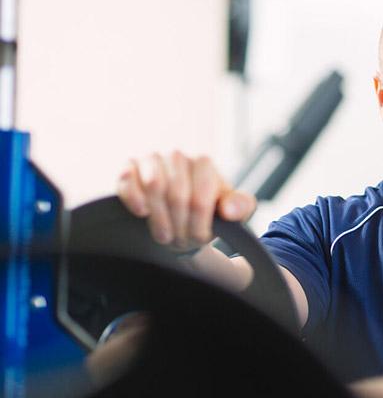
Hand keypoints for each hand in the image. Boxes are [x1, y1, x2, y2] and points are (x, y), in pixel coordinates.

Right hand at [116, 152, 255, 251]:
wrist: (182, 214)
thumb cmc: (210, 210)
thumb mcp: (233, 209)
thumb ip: (240, 206)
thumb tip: (229, 211)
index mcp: (204, 162)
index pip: (200, 197)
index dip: (199, 224)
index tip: (200, 239)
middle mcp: (177, 155)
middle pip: (177, 196)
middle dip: (180, 225)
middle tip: (181, 242)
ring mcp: (152, 159)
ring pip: (154, 187)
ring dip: (159, 218)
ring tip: (165, 236)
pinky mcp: (129, 168)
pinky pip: (127, 180)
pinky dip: (133, 198)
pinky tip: (142, 213)